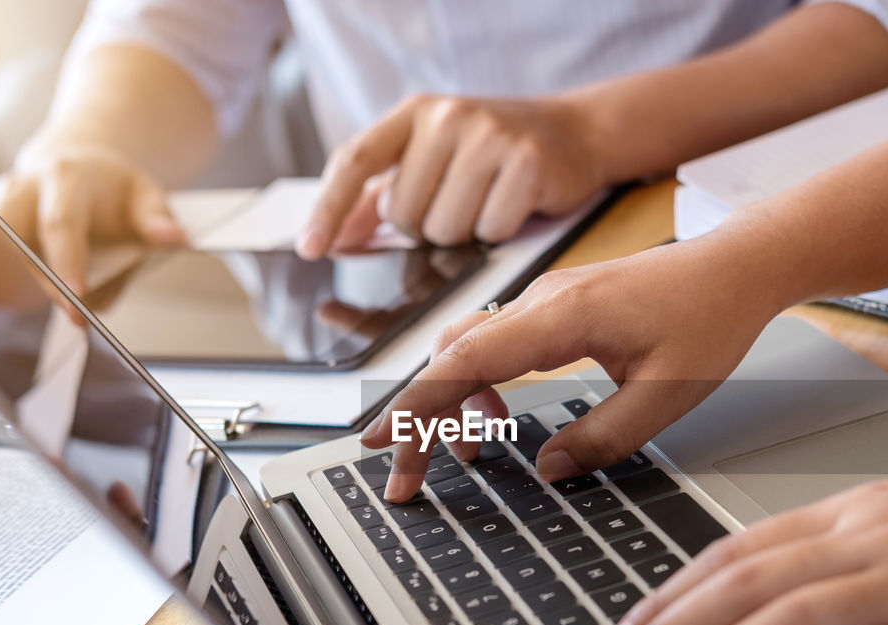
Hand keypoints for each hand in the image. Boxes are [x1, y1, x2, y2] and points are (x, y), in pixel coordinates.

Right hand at [0, 144, 185, 297]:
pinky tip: (77, 303)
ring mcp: (7, 210)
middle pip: (22, 242)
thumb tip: (175, 237)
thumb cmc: (114, 187)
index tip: (77, 297)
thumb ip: (156, 217)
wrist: (80, 170)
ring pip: (19, 259)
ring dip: (51, 289)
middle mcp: (26, 191)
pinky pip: (23, 266)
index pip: (61, 223)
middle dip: (48, 284)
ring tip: (84, 314)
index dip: (67, 262)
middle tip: (78, 318)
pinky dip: (52, 288)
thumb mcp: (144, 193)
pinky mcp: (3, 230)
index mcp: (66, 177)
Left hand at [297, 93, 609, 256]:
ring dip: (464, 234)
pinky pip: (489, 232)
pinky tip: (512, 205)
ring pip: (444, 231)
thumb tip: (338, 234)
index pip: (356, 162)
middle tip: (457, 203)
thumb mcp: (434, 158)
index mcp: (415, 112)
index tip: (312, 249)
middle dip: (425, 227)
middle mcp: (448, 116)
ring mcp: (488, 137)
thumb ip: (385, 193)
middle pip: (403, 215)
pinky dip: (499, 232)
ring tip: (486, 202)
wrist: (575, 131)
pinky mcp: (525, 163)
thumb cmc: (495, 151)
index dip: (329, 210)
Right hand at [360, 230, 788, 501]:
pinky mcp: (554, 306)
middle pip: (451, 357)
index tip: (384, 443)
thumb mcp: (668, 394)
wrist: (736, 266)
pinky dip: (478, 382)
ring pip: (467, 348)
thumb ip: (606, 438)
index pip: (466, 362)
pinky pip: (494, 342)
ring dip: (449, 400)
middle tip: (403, 474)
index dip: (418, 405)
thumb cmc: (710, 317)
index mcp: (563, 317)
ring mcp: (543, 300)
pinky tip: (497, 417)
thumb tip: (548, 469)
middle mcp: (541, 301)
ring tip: (461, 456)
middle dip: (418, 417)